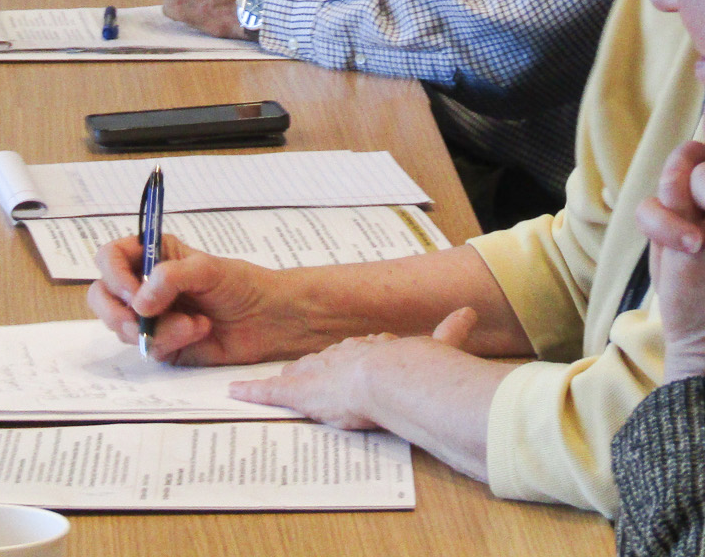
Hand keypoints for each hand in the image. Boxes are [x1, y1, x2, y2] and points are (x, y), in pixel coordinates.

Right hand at [87, 233, 313, 365]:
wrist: (268, 320)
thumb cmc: (241, 284)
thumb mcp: (207, 269)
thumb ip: (170, 278)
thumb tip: (140, 303)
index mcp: (152, 255)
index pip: (109, 258)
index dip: (113, 274)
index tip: (134, 291)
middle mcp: (145, 285)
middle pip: (102, 296)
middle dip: (118, 312)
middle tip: (142, 320)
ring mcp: (151, 317)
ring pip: (123, 327)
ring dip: (157, 328)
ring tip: (193, 323)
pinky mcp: (162, 344)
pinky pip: (148, 347)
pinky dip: (171, 341)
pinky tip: (198, 331)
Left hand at [227, 308, 483, 431]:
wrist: (392, 375)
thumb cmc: (414, 366)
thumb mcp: (437, 345)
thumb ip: (450, 331)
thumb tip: (469, 311)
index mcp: (370, 348)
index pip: (353, 351)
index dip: (347, 356)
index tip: (345, 359)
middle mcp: (340, 356)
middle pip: (321, 361)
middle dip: (312, 367)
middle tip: (303, 371)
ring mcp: (318, 374)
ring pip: (296, 375)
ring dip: (284, 379)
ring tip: (269, 384)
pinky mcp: (299, 392)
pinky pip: (271, 392)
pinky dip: (252, 392)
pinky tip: (236, 393)